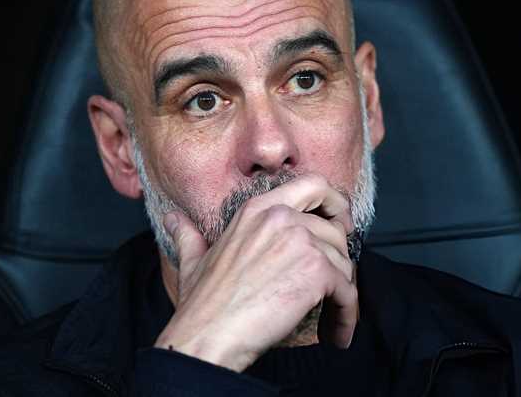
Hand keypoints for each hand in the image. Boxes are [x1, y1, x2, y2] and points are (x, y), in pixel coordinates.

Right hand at [153, 173, 357, 372]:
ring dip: (342, 293)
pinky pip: (348, 291)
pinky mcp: (316, 270)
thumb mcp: (193, 260)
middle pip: (336, 228)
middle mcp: (281, 217)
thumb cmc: (201, 305)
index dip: (334, 202)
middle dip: (341, 256)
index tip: (338, 223)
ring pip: (345, 261)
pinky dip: (347, 316)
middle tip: (338, 278)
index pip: (313, 184)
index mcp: (256, 209)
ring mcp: (300, 241)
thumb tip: (172, 219)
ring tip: (330, 315)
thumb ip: (188, 235)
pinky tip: (335, 333)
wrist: (207, 336)